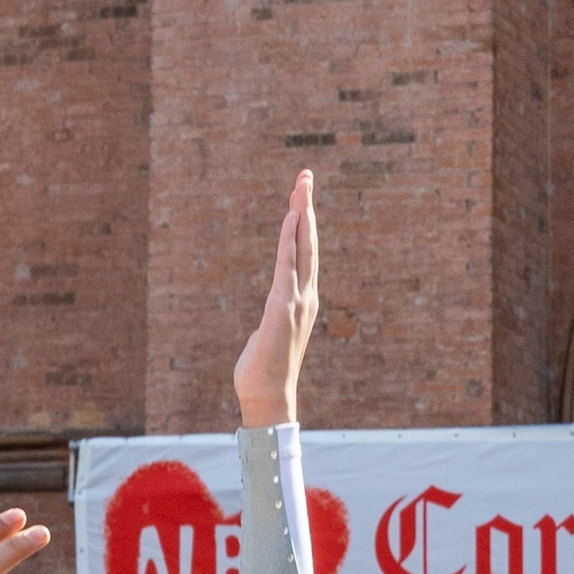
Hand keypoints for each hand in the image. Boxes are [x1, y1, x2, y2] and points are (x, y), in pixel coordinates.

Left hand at [234, 170, 317, 425]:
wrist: (267, 398)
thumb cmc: (264, 371)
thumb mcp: (269, 333)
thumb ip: (274, 316)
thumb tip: (272, 312)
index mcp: (302, 299)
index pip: (305, 252)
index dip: (304, 222)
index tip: (302, 194)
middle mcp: (305, 296)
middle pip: (308, 242)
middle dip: (307, 206)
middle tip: (306, 175)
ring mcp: (296, 301)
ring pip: (302, 248)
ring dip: (301, 214)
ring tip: (302, 185)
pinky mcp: (282, 308)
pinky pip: (286, 265)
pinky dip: (290, 239)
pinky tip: (292, 217)